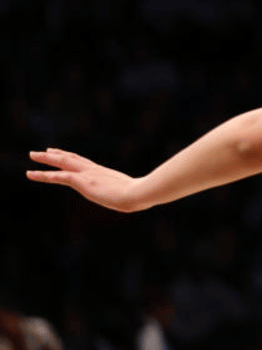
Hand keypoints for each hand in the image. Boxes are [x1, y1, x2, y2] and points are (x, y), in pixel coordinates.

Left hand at [28, 148, 145, 211]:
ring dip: (46, 159)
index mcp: (105, 173)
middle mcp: (94, 170)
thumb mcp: (133, 194)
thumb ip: (131, 194)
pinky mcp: (82, 181)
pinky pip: (57, 176)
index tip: (63, 154)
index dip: (73, 158)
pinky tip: (30, 173)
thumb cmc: (140, 195)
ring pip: (62, 162)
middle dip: (57, 154)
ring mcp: (87, 174)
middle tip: (45, 151)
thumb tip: (142, 199)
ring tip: (33, 155)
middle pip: (72, 158)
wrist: (139, 193)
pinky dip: (43, 174)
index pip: (84, 162)